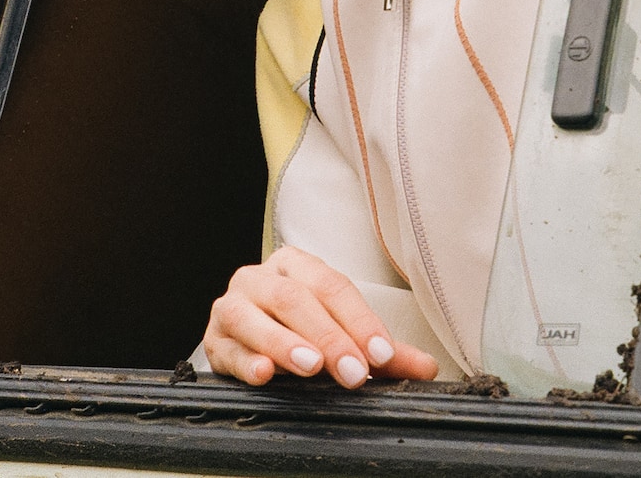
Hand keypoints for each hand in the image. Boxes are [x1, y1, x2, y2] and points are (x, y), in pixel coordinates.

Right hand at [203, 246, 439, 387]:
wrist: (244, 340)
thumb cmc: (299, 330)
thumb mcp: (342, 335)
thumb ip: (381, 351)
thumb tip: (427, 368)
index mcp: (297, 265)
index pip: (333, 286)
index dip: (359, 320)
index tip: (382, 354)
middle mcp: (261, 278)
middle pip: (296, 299)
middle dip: (328, 337)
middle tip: (353, 371)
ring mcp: (232, 306)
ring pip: (254, 316)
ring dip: (284, 343)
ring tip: (310, 365)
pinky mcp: (213, 340)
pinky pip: (226, 349)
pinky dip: (246, 361)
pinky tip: (263, 374)